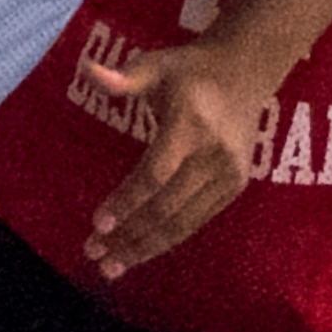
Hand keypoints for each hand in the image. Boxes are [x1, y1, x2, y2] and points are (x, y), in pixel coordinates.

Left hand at [82, 45, 272, 279]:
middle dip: (129, 235)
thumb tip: (87, 70)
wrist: (245, 71)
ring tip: (111, 266)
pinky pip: (197, 220)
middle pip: (167, 207)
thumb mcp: (156, 65)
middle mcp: (214, 153)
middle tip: (93, 253)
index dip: (127, 202)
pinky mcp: (235, 186)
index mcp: (191, 123)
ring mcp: (229, 173)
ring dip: (145, 247)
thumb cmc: (189, 70)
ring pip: (183, 222)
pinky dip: (168, 239)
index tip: (98, 224)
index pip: (156, 173)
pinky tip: (141, 251)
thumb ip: (124, 77)